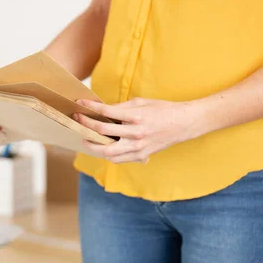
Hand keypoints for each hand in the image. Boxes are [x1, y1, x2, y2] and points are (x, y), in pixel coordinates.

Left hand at [75, 98, 204, 163]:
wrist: (184, 124)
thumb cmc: (163, 110)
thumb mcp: (142, 102)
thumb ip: (121, 108)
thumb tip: (102, 111)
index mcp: (136, 117)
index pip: (106, 113)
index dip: (90, 108)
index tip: (80, 104)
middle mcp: (136, 134)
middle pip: (102, 134)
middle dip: (86, 128)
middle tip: (78, 122)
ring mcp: (138, 148)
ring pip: (107, 152)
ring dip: (93, 146)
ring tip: (86, 139)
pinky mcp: (141, 156)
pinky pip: (118, 160)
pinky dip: (107, 154)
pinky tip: (102, 147)